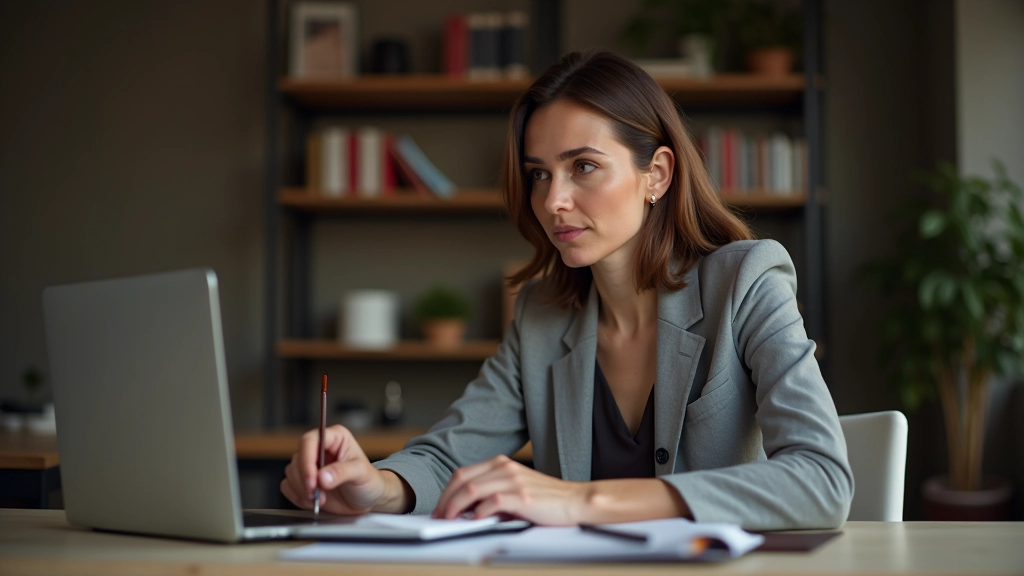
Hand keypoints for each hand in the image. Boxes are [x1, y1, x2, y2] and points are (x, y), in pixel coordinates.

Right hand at [280, 424, 390, 514]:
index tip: (312, 480)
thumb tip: (322, 477)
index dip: (307, 460)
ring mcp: (310, 465)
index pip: (310, 441)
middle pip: (298, 459)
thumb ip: (342, 473)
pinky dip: (297, 496)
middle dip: (305, 480)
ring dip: (302, 490)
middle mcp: (320, 449)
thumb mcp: (362, 474)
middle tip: (317, 495)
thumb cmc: (370, 481)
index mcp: (334, 438)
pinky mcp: (304, 480)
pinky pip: (287, 486)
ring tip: (320, 499)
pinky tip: (312, 502)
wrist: (369, 499)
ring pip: (291, 473)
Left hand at [432, 455, 586, 525]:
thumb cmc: (545, 500)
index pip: (463, 473)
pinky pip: (492, 501)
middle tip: (439, 516)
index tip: (440, 508)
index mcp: (501, 463)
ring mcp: (513, 480)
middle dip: (445, 499)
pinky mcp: (522, 496)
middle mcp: (505, 468)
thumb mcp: (514, 490)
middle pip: (462, 480)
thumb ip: (491, 495)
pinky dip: (479, 511)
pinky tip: (474, 520)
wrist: (575, 501)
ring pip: (472, 489)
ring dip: (455, 506)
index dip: (446, 491)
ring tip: (449, 520)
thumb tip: (465, 509)